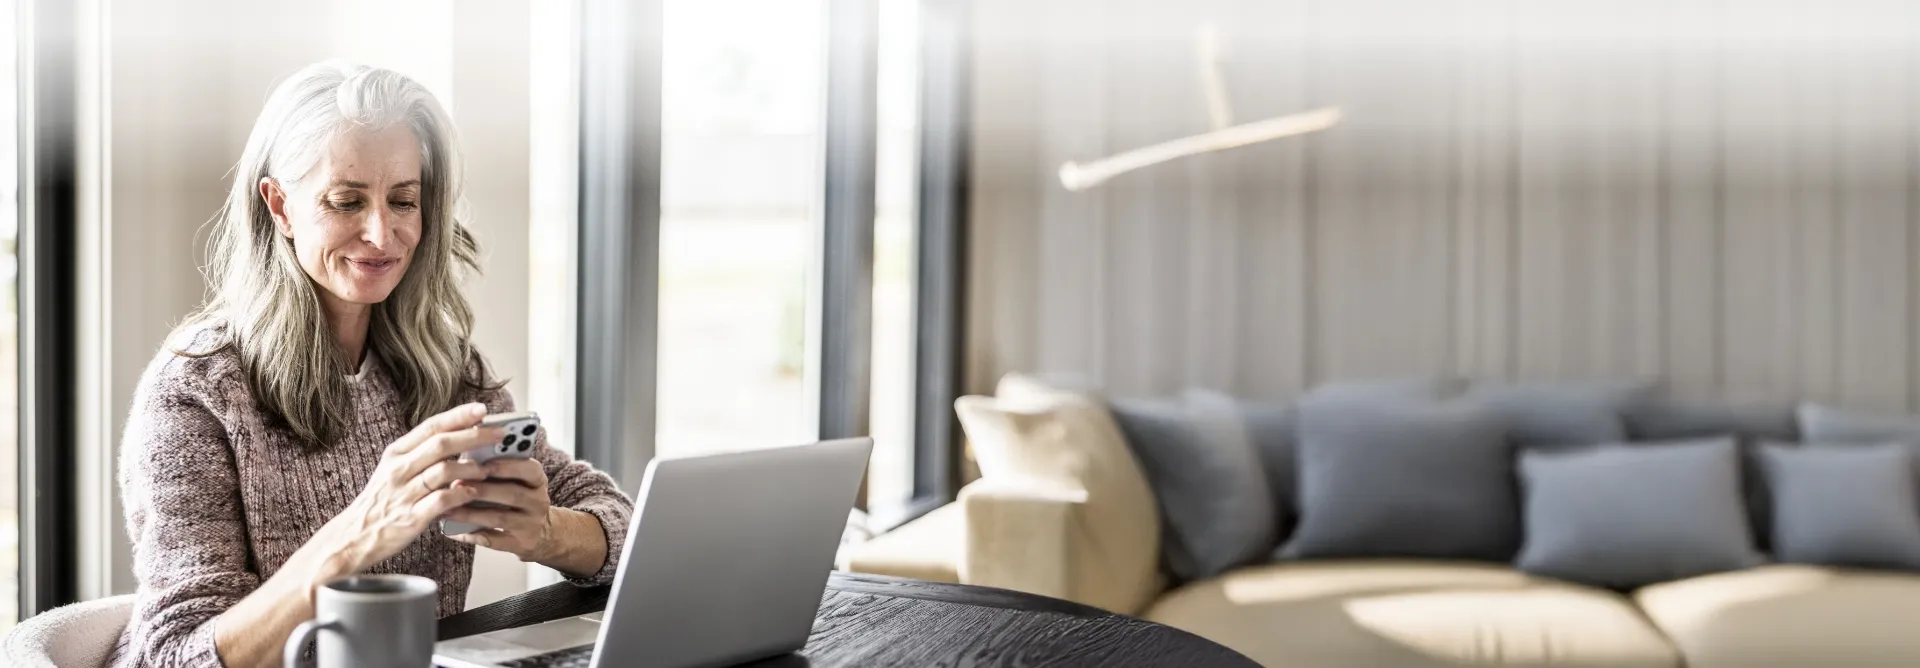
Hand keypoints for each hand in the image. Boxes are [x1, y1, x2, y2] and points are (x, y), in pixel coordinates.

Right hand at [312, 402, 503, 573]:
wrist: (354, 536)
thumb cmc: (381, 501)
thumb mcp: (394, 470)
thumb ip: (422, 454)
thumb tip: (461, 437)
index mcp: (396, 453)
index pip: (430, 427)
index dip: (458, 416)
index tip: (482, 410)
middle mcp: (399, 470)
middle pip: (441, 444)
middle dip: (474, 436)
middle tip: (499, 435)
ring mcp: (404, 494)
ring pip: (443, 471)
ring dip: (471, 468)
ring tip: (487, 469)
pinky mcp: (411, 518)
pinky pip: (442, 501)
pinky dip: (461, 494)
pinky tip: (472, 493)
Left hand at [441, 458, 555, 560]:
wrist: (542, 532)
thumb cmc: (521, 500)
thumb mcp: (520, 482)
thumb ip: (499, 472)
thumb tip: (465, 465)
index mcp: (538, 481)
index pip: (530, 469)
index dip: (506, 466)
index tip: (483, 464)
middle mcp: (538, 502)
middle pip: (512, 494)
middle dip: (482, 490)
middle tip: (456, 485)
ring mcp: (531, 525)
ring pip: (500, 518)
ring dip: (471, 514)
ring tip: (448, 509)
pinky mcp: (521, 545)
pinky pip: (493, 540)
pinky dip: (471, 535)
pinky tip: (452, 530)